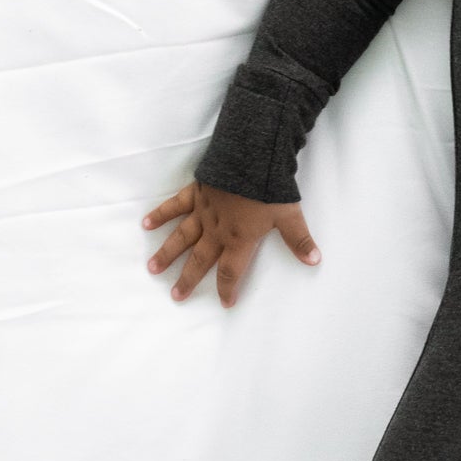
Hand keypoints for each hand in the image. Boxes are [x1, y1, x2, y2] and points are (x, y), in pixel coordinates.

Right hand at [142, 180, 320, 307]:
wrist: (250, 158)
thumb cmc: (270, 188)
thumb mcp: (289, 215)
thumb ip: (299, 240)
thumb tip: (315, 260)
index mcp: (239, 239)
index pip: (231, 271)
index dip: (227, 288)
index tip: (224, 302)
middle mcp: (217, 230)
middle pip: (199, 260)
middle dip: (187, 279)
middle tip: (175, 296)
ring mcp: (203, 212)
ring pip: (181, 237)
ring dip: (166, 253)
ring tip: (152, 268)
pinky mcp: (196, 193)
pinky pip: (174, 206)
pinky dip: (160, 214)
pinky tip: (146, 223)